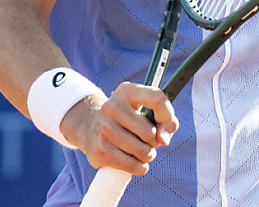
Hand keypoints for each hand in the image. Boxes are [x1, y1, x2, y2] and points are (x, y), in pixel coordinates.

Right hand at [61, 82, 177, 174]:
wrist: (91, 127)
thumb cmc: (129, 119)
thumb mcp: (147, 111)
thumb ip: (167, 121)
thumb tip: (163, 140)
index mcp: (126, 91)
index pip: (156, 98)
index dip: (167, 114)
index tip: (166, 121)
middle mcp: (112, 107)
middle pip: (150, 132)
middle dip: (154, 141)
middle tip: (147, 139)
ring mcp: (104, 129)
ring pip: (144, 152)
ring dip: (148, 155)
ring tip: (141, 150)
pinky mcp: (100, 151)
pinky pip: (134, 165)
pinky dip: (140, 167)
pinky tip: (135, 161)